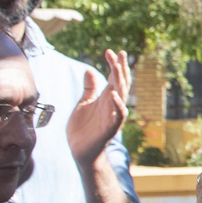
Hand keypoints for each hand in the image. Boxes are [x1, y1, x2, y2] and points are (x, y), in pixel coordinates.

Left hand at [67, 51, 130, 165]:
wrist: (80, 151)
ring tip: (116, 67)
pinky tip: (114, 94)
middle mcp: (112, 105)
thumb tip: (89, 70)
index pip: (113, 78)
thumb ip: (89, 89)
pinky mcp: (110, 129)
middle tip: (119, 53)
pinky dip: (117, 105)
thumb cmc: (83, 129)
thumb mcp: (83, 104)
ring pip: (121, 96)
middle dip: (120, 68)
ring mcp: (112, 116)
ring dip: (120, 82)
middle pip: (120, 83)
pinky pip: (118, 116)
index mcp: (106, 98)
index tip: (110, 51)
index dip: (113, 64)